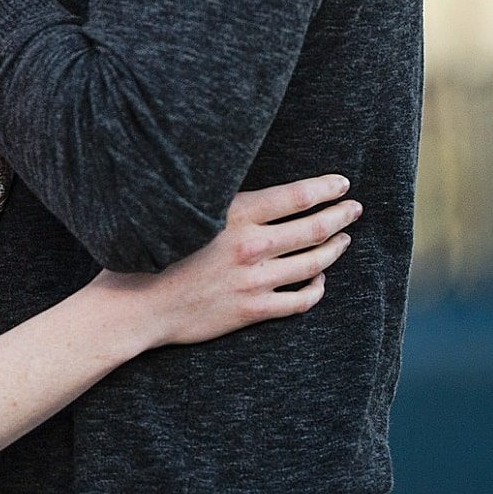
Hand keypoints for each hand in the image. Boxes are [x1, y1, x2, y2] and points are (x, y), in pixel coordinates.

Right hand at [90, 174, 359, 349]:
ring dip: (334, 249)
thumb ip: (225, 205)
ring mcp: (255, 281)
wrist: (138, 304)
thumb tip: (256, 192)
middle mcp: (251, 247)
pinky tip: (319, 280)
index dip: (325, 188)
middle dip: (340, 216)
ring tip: (343, 240)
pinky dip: (317, 287)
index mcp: (234, 216)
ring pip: (314, 263)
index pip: (296, 196)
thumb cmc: (154, 252)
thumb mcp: (187, 212)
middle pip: (313, 228)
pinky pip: (301, 300)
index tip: (342, 183)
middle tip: (354, 209)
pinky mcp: (253, 310)